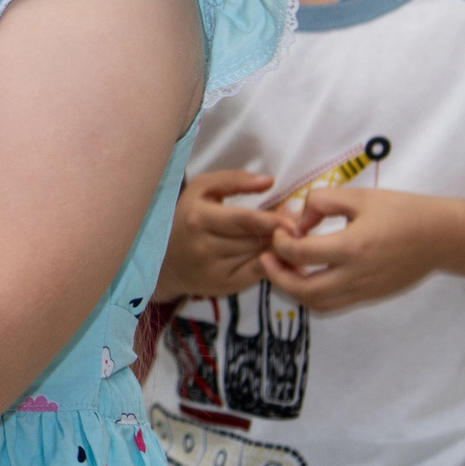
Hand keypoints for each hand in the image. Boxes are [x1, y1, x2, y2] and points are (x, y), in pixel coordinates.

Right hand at [154, 170, 285, 300]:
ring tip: (288, 240)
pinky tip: (281, 257)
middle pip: (255, 239)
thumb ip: (233, 180)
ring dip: (278, 248)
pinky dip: (275, 265)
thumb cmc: (189, 217)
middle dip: (280, 234)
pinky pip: (258, 273)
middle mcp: (204, 245)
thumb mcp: (202, 190)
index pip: (245, 220)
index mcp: (199, 218)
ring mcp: (214, 268)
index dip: (273, 220)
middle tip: (297, 229)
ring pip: (259, 255)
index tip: (294, 219)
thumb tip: (268, 181)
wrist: (167, 260)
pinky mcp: (223, 285)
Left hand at [258, 184, 453, 312]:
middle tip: (267, 258)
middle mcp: (357, 275)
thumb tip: (298, 220)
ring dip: (294, 291)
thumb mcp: (359, 197)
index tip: (280, 230)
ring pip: (318, 304)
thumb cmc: (402, 211)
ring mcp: (365, 291)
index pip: (300, 254)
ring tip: (285, 269)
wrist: (442, 237)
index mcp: (353, 247)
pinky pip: (334, 304)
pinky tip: (308, 276)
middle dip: (277, 276)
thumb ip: (321, 202)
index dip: (280, 242)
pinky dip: (314, 295)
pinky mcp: (371, 297)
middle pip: (304, 290)